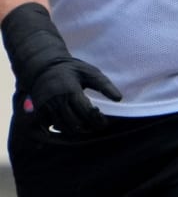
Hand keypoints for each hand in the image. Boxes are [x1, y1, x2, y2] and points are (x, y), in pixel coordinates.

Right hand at [2, 2, 121, 133]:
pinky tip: (72, 125)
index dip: (97, 120)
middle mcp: (57, 100)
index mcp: (71, 90)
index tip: (104, 122)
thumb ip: (104, 85)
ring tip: (87, 126)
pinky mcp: (39, 110)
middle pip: (75, 122)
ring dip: (76, 130)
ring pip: (63, 127)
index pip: (86, 112)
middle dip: (88, 127)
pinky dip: (62, 129)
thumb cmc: (71, 69)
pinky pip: (50, 126)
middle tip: (97, 125)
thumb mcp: (90, 72)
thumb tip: (119, 98)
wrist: (43, 66)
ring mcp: (46, 106)